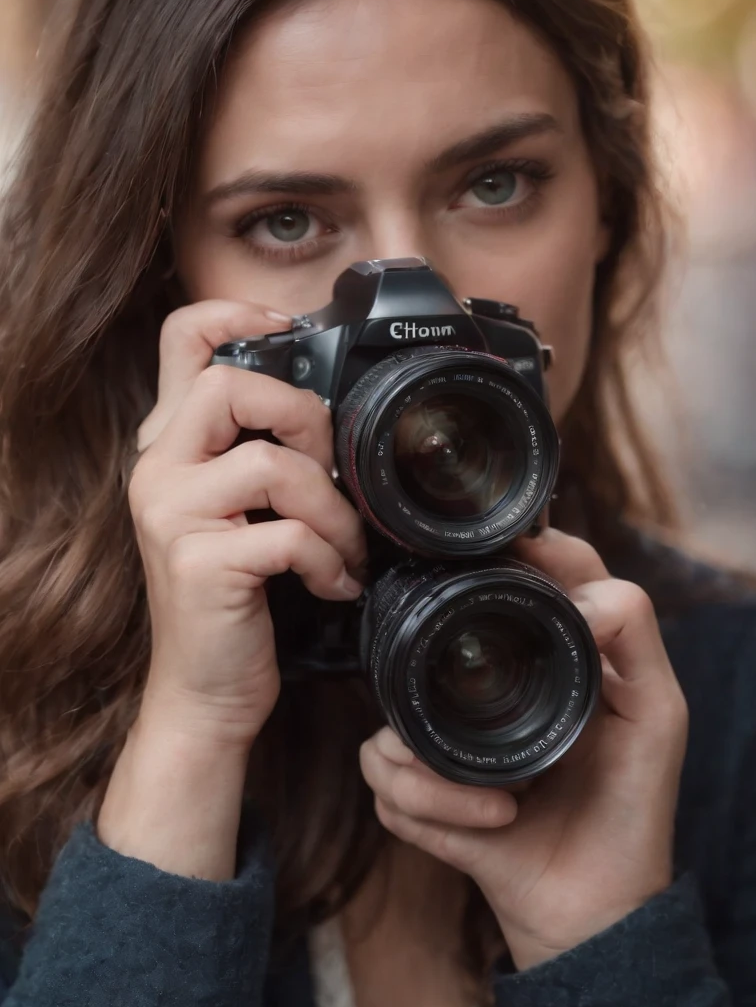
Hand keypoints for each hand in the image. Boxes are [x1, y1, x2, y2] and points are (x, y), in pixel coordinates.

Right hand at [128, 300, 366, 749]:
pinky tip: (333, 584)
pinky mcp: (200, 565)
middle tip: (332, 475)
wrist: (205, 692)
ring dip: (334, 511)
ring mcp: (171, 516)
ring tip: (347, 549)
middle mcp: (157, 471)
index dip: (236, 314)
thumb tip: (328, 415)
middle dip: (306, 421)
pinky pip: (290, 535)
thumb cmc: (234, 598)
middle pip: (230, 384)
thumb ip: (257, 455)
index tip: (288, 329)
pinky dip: (329, 560)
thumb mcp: (238, 514)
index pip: (181, 340)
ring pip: (274, 464)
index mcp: (168, 448)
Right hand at [359, 528, 687, 970]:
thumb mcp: (657, 712)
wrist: (599, 905)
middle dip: (435, 684)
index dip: (502, 559)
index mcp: (539, 657)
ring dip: (443, 775)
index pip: (514, 575)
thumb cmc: (633, 804)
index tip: (495, 567)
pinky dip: (435, 808)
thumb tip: (579, 592)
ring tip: (506, 799)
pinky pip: (385, 780)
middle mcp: (481, 690)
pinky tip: (490, 820)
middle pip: (418, 643)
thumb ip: (635, 633)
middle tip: (483, 720)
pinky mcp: (421, 797)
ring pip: (390, 726)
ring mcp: (444, 742)